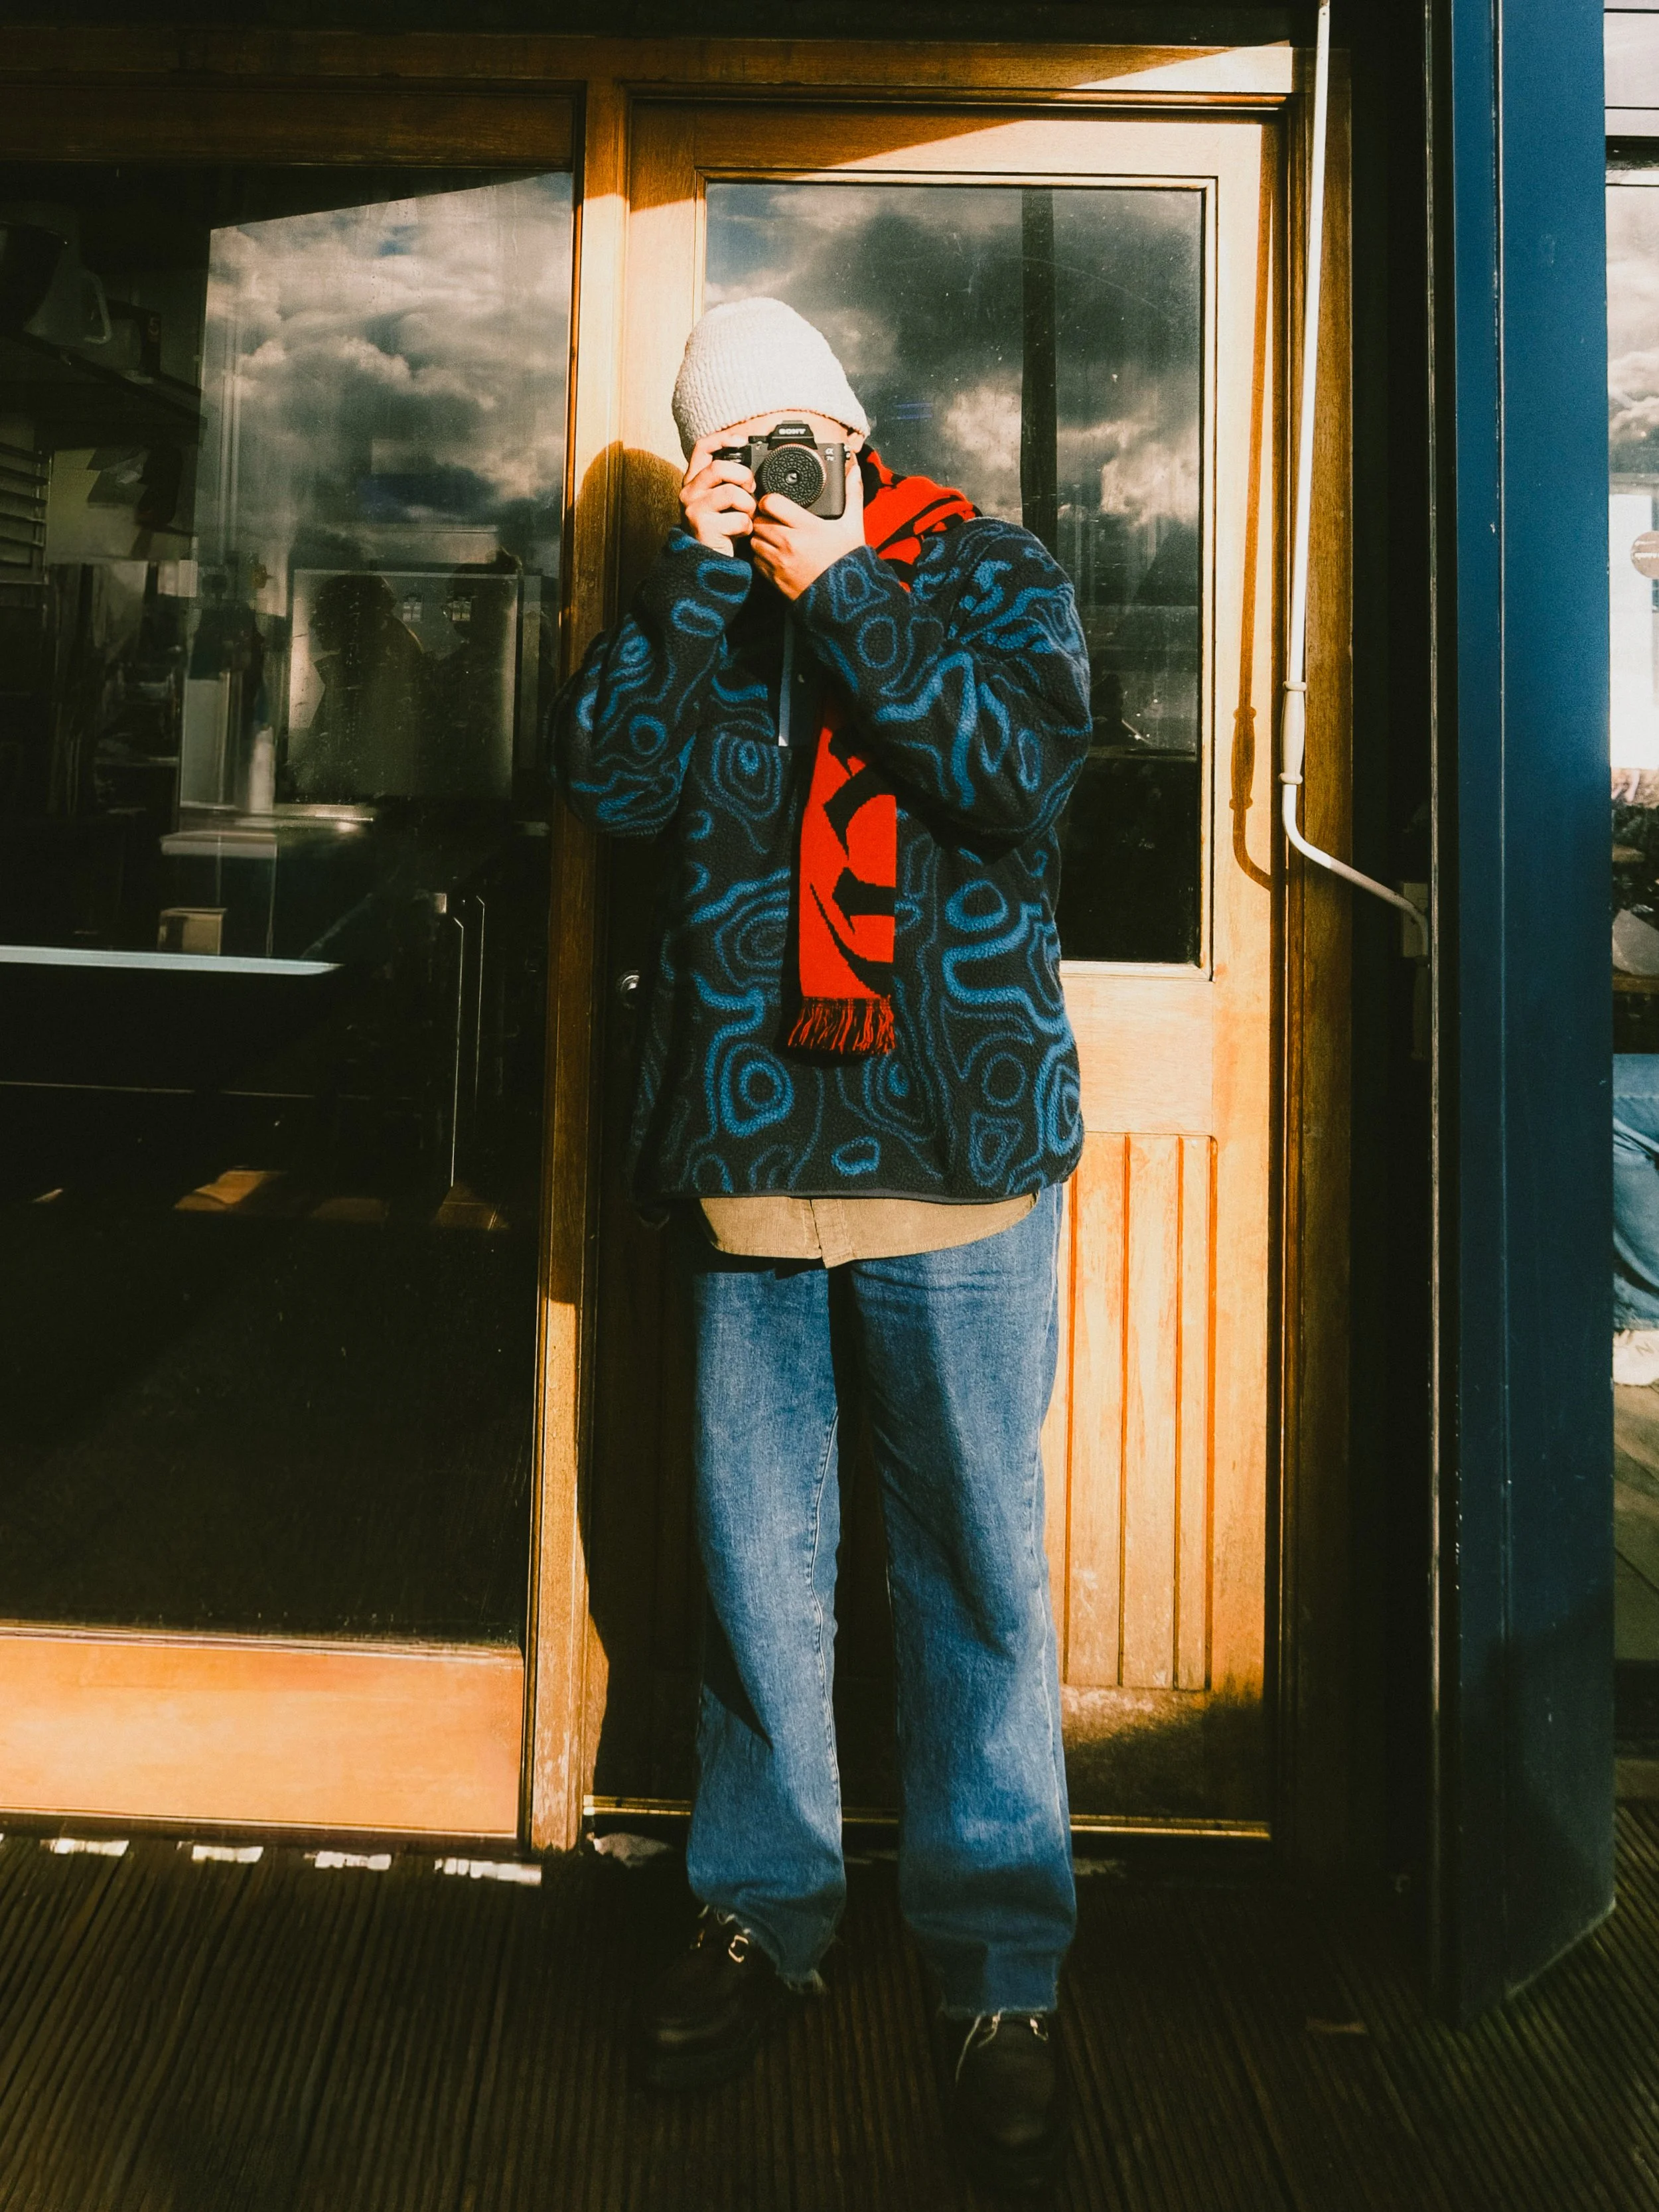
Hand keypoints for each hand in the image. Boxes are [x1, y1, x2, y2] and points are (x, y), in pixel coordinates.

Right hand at [679, 434, 755, 558]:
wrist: (709, 563)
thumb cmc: (720, 531)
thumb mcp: (722, 501)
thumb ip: (728, 481)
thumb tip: (750, 463)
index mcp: (693, 482)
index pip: (702, 448)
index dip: (722, 439)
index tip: (742, 441)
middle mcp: (688, 492)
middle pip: (718, 468)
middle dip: (743, 476)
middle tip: (751, 489)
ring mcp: (693, 509)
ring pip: (731, 492)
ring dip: (748, 505)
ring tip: (747, 516)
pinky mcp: (703, 526)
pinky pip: (737, 518)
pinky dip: (746, 526)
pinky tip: (741, 533)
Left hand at [749, 451, 863, 601]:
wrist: (845, 600)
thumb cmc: (848, 562)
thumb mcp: (853, 526)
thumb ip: (852, 495)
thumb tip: (854, 469)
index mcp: (807, 527)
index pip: (771, 503)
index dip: (769, 500)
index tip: (774, 502)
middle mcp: (790, 544)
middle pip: (759, 520)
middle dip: (763, 518)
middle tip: (773, 519)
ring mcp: (780, 562)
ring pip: (754, 540)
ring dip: (760, 536)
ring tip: (773, 536)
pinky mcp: (774, 579)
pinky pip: (756, 561)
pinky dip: (761, 555)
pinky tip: (774, 554)